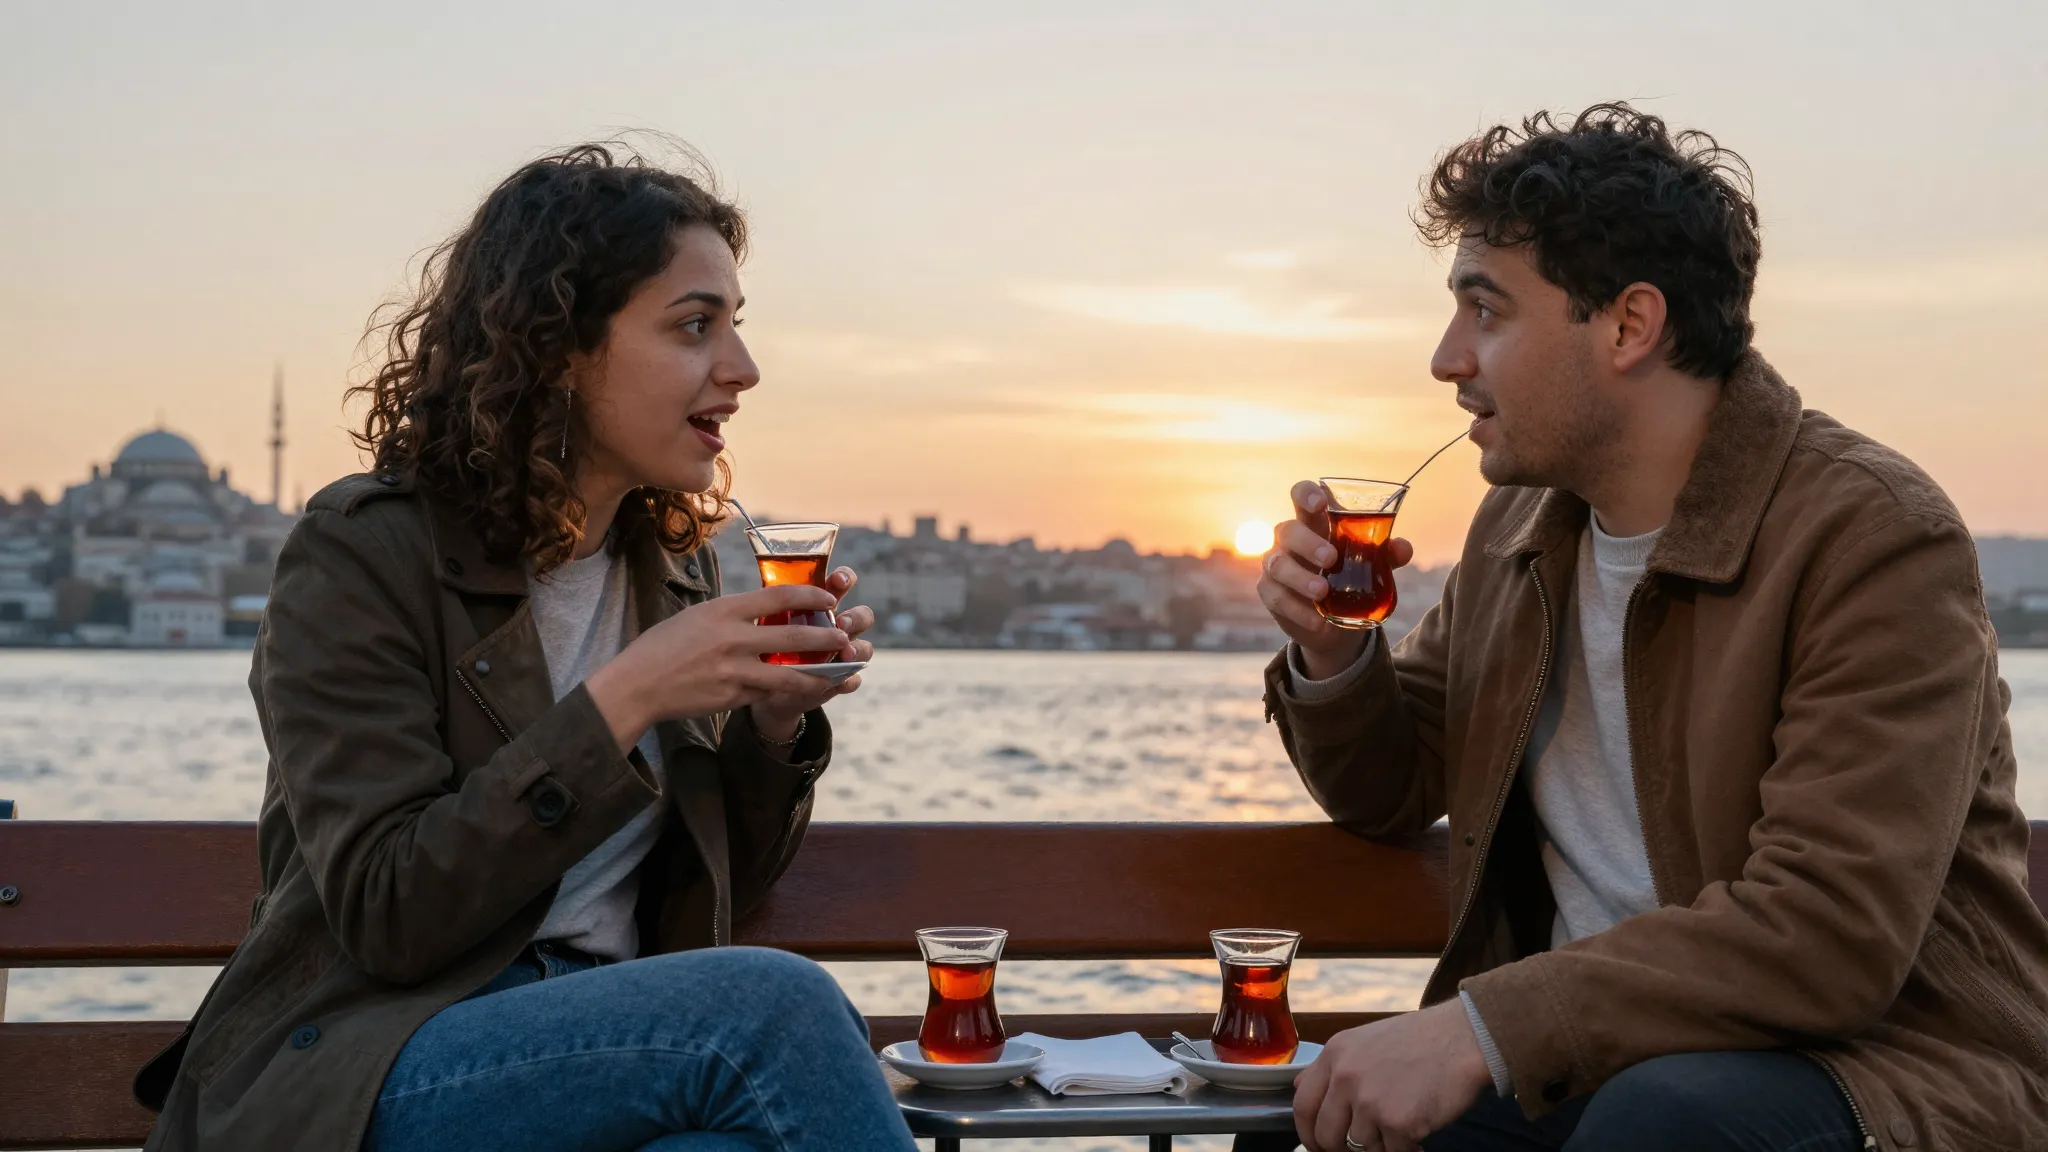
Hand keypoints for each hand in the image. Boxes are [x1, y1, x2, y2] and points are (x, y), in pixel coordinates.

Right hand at [584, 583, 848, 751]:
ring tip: (838, 669)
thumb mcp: (696, 617)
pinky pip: (767, 692)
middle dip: (825, 636)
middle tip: (845, 636)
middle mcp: (732, 638)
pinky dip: (785, 690)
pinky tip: (803, 689)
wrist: (638, 684)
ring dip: (819, 671)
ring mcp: (733, 670)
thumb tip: (761, 614)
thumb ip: (731, 615)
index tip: (829, 597)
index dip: (809, 595)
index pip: (777, 597)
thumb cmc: (663, 646)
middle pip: (792, 635)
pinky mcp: (732, 697)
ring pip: (789, 672)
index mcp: (723, 610)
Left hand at [751, 566, 874, 740]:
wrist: (760, 683)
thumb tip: (761, 592)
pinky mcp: (837, 681)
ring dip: (858, 649)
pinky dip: (849, 680)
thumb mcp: (763, 623)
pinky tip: (842, 681)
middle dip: (856, 617)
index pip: (841, 584)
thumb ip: (770, 608)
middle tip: (841, 624)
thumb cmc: (761, 643)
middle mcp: (836, 628)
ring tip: (845, 653)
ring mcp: (840, 656)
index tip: (836, 580)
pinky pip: (853, 680)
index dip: (844, 579)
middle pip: (861, 616)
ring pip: (863, 648)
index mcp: (820, 605)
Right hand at [1257, 479, 1413, 679]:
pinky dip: (1298, 609)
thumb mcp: (1370, 565)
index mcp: (1313, 522)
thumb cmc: (1347, 579)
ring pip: (1277, 564)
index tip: (1320, 503)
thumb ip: (1385, 554)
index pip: (1301, 495)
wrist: (1330, 623)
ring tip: (1322, 592)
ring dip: (1300, 578)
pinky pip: (1276, 597)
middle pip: (1287, 529)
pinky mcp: (1270, 593)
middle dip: (1307, 543)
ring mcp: (1276, 565)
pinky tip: (1318, 620)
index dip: (1306, 494)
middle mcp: (1289, 540)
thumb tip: (1403, 549)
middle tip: (1331, 558)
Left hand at [1292, 1001, 1490, 1151]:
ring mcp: (1370, 1101)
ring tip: (1400, 1129)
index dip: (1307, 1133)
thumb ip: (1332, 1067)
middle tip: (1360, 1148)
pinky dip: (1406, 1149)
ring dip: (1380, 1146)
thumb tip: (1299, 1088)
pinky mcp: (1398, 1122)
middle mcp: (1346, 1077)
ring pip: (1360, 1147)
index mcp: (1335, 1055)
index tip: (1317, 1146)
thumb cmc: (1420, 1041)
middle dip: (1341, 1149)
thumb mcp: (1363, 1041)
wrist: (1464, 1038)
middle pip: (1326, 1135)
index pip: (1302, 1105)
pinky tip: (1417, 1136)